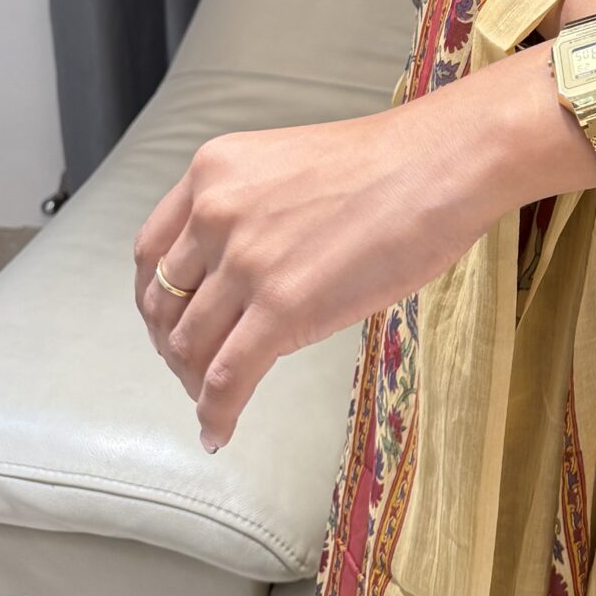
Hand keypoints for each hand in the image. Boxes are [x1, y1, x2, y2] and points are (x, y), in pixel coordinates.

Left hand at [133, 105, 488, 453]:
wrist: (444, 163)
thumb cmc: (391, 164)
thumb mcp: (288, 167)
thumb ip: (250, 212)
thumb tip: (241, 278)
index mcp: (213, 171)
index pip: (151, 253)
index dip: (156, 301)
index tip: (174, 325)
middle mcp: (215, 213)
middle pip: (164, 305)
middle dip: (175, 346)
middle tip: (197, 370)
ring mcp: (246, 262)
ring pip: (190, 346)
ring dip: (197, 383)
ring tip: (217, 400)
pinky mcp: (281, 308)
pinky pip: (228, 378)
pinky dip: (217, 413)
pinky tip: (221, 431)